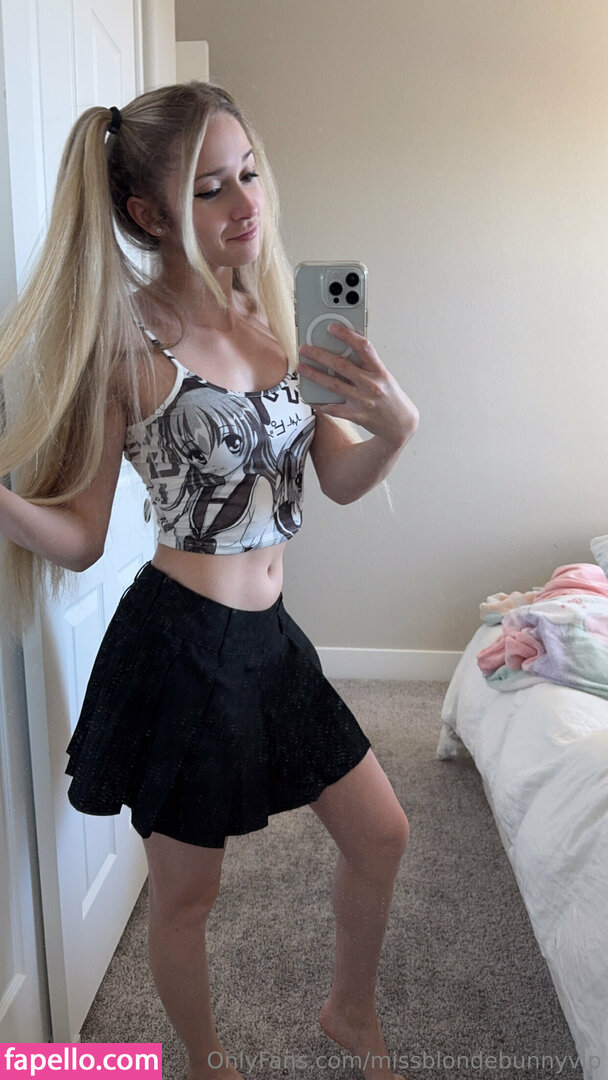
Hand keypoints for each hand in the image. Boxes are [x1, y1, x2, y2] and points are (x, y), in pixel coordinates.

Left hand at [297, 323, 418, 448]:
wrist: (401, 424)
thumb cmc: (391, 396)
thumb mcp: (383, 376)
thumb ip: (366, 364)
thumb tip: (343, 350)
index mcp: (379, 371)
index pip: (363, 347)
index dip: (347, 335)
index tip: (332, 328)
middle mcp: (371, 384)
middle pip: (341, 365)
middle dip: (320, 355)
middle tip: (305, 349)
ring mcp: (362, 401)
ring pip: (333, 385)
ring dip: (314, 375)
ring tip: (301, 368)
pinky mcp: (356, 415)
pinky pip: (333, 408)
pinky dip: (320, 402)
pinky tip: (309, 397)